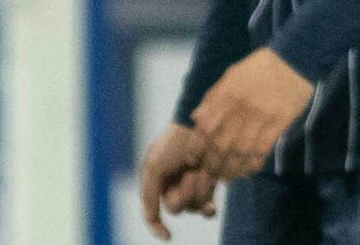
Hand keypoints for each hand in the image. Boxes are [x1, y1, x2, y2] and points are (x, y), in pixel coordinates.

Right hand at [139, 123, 218, 239]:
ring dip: (198, 190)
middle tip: (190, 172)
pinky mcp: (209, 185)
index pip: (153, 213)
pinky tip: (211, 208)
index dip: (158, 227)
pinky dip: (208, 208)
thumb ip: (149, 195)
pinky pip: (207, 207)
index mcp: (156, 184)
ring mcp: (192, 187)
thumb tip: (151, 219)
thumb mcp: (153, 168)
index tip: (169, 237)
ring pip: (193, 207)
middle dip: (184, 193)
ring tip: (202, 170)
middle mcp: (173, 187)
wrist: (203, 126)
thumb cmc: (175, 144)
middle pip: (177, 208)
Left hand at [190, 48, 314, 180]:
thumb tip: (196, 118)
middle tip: (212, 174)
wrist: (294, 58)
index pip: (204, 129)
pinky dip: (254, 163)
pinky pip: (263, 148)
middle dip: (213, 164)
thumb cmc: (260, 67)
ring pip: (241, 151)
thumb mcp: (231, 76)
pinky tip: (250, 170)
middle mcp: (239, 108)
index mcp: (225, 96)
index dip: (197, 149)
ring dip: (232, 168)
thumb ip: (212, 97)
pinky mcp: (279, 121)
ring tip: (229, 177)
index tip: (194, 161)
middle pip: (220, 145)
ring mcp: (260, 116)